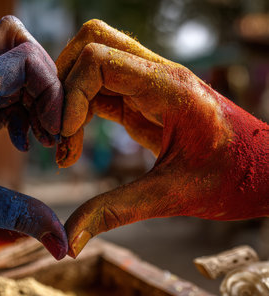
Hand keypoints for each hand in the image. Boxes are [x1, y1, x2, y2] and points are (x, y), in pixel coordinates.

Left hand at [0, 16, 66, 258]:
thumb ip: (18, 215)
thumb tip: (62, 242)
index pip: (24, 58)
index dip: (52, 90)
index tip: (55, 131)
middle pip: (18, 48)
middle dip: (46, 85)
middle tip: (52, 126)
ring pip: (11, 69)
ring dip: (35, 99)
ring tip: (41, 140)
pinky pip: (0, 92)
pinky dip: (20, 110)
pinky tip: (22, 142)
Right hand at [55, 19, 268, 256]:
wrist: (266, 171)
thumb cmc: (235, 179)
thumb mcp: (172, 196)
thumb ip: (115, 212)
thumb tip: (69, 242)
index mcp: (170, 89)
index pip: (100, 59)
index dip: (70, 94)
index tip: (64, 136)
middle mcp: (157, 74)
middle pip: (92, 43)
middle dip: (63, 86)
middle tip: (57, 132)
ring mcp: (149, 82)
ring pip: (92, 60)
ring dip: (68, 97)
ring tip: (64, 142)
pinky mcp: (142, 97)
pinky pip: (99, 86)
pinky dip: (78, 109)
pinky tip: (75, 142)